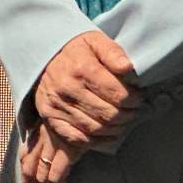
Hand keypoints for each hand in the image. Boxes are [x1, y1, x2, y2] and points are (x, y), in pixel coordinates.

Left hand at [19, 118, 84, 182]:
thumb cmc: (84, 114)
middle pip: (30, 171)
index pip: (24, 158)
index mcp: (39, 130)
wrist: (93, 101)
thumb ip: (57, 136)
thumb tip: (53, 159)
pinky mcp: (68, 148)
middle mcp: (41, 135)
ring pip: (43, 179)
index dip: (26, 180)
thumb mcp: (65, 124)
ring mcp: (53, 142)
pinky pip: (57, 179)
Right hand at [34, 29, 140, 147]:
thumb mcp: (96, 41)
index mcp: (82, 68)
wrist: (43, 54)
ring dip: (117, 128)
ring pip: (96, 128)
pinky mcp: (50, 117)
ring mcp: (58, 105)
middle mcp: (68, 88)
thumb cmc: (76, 49)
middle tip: (135, 110)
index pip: (118, 94)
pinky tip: (109, 134)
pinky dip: (98, 141)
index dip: (135, 99)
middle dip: (129, 115)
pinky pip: (79, 138)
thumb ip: (113, 52)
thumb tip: (128, 68)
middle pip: (109, 114)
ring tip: (124, 120)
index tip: (139, 97)